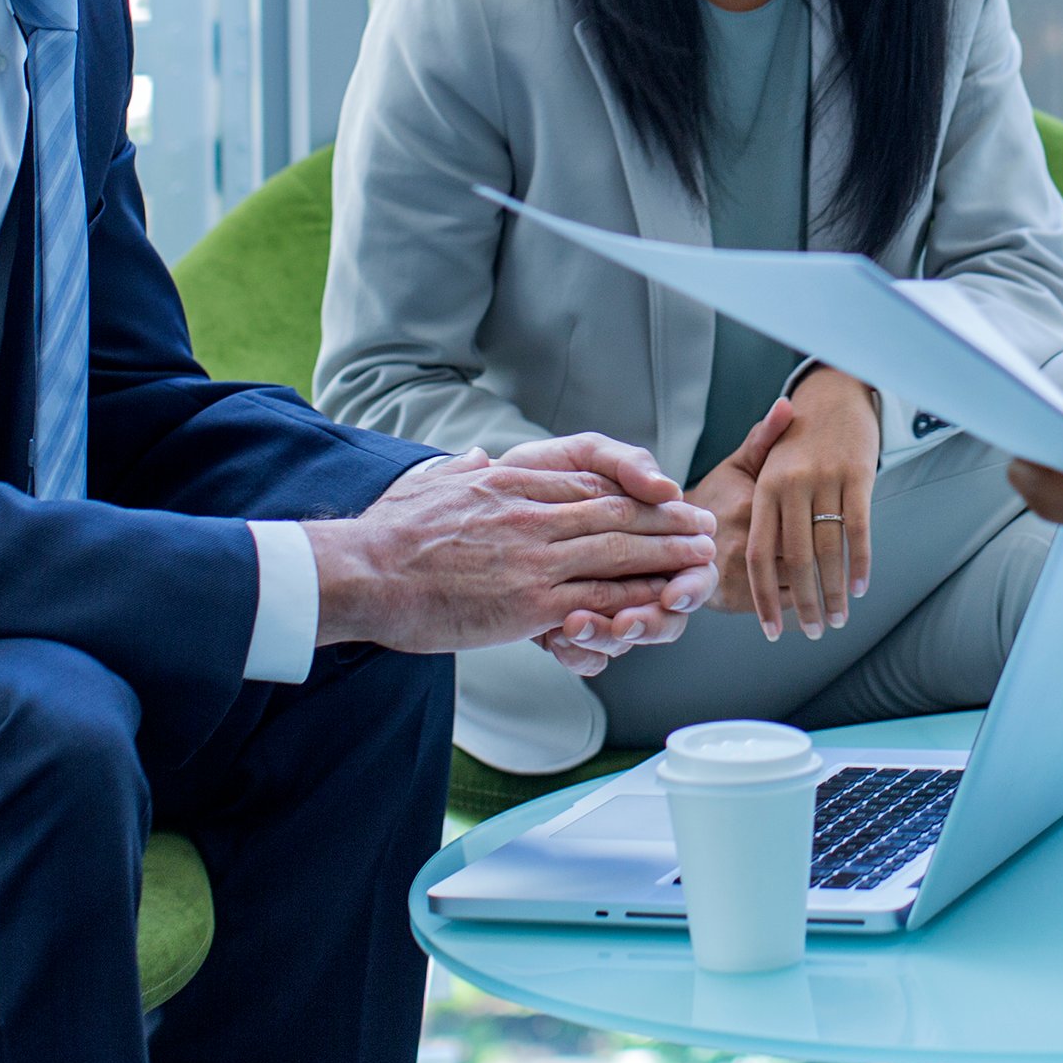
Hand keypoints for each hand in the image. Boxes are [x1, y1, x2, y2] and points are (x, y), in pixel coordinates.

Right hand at [306, 440, 714, 656]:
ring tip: (701, 562)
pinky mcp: (529, 603)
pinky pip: (597, 600)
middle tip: (702, 528)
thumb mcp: (431, 484)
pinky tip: (663, 603)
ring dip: (666, 557)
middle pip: (616, 513)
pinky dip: (636, 600)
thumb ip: (463, 471)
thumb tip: (478, 459)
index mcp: (511, 485)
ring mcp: (534, 559)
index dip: (631, 494)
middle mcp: (531, 515)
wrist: (361, 573)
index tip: (659, 499)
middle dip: (665, 522)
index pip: (587, 483)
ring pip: (618, 553)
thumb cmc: (387, 535)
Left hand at [498, 433, 723, 670]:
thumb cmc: (538, 474)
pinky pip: (588, 658)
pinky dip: (578, 651)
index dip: (692, 585)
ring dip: (609, 636)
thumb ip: (626, 464)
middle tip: (628, 624)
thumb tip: (668, 489)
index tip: (674, 591)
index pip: (692, 569)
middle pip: (669, 615)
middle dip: (653, 624)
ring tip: (576, 625)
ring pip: (627, 639)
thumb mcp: (581, 456)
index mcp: (650, 536)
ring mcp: (602, 604)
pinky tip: (556, 635)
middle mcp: (633, 575)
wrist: (473, 500)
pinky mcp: (568, 627)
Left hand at [729, 372, 880, 637]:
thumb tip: (761, 574)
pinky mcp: (857, 476)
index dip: (763, 596)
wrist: (834, 391)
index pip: (759, 554)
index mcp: (763, 489)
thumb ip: (765, 515)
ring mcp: (825, 480)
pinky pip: (859, 529)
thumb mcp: (769, 467)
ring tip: (839, 619)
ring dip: (835, 591)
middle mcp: (790, 486)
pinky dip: (861, 563)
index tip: (769, 629)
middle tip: (814, 632)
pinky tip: (862, 588)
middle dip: (804, 603)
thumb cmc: (801, 438)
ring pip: (828, 550)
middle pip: (794, 560)